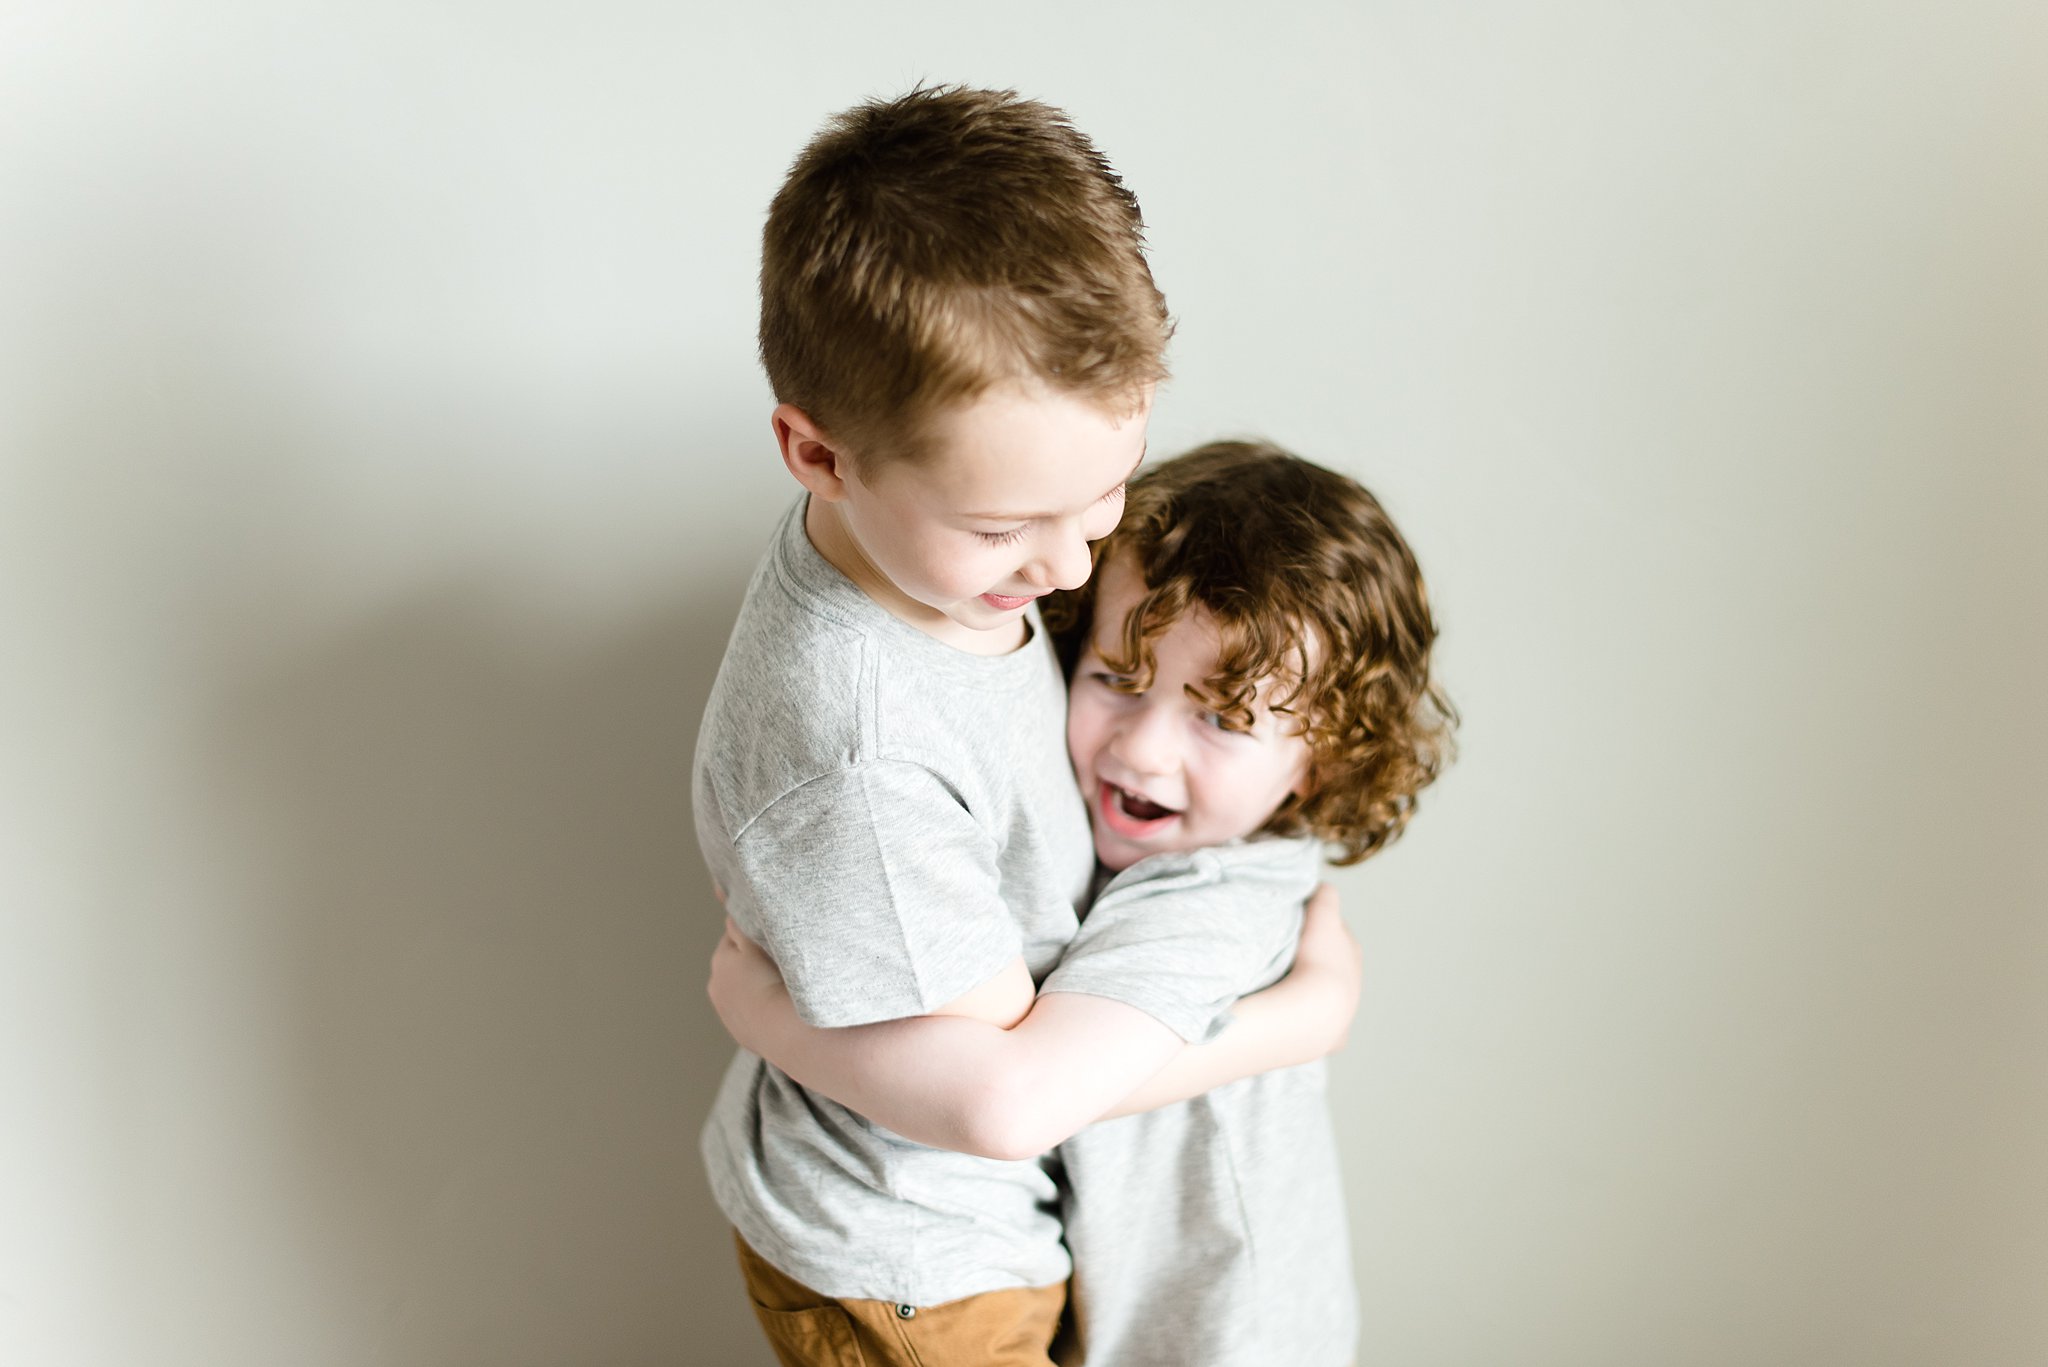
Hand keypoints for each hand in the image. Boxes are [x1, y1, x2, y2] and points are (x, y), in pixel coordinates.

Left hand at [706, 917, 790, 1050]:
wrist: (782, 1027)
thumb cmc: (772, 980)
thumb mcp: (756, 944)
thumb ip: (740, 928)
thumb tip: (730, 918)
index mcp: (720, 960)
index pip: (732, 937)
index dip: (750, 936)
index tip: (767, 939)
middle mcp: (716, 984)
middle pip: (732, 964)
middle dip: (747, 962)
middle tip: (773, 962)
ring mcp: (725, 1010)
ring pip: (738, 988)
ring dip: (750, 985)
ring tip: (773, 986)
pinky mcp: (737, 1029)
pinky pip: (745, 1010)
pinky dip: (754, 1005)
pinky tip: (771, 1005)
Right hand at [1290, 882, 1362, 1054]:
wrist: (1312, 1012)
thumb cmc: (1316, 960)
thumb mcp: (1321, 915)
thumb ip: (1325, 895)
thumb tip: (1323, 887)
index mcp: (1351, 953)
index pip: (1335, 934)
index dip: (1315, 928)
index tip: (1295, 928)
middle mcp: (1354, 984)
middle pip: (1333, 967)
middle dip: (1314, 962)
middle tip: (1286, 959)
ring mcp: (1345, 1015)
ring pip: (1327, 1000)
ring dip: (1310, 994)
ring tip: (1284, 990)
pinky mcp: (1332, 1040)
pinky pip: (1321, 1031)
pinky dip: (1310, 1025)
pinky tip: (1293, 1020)